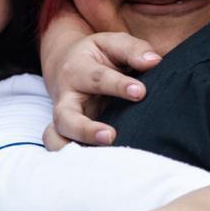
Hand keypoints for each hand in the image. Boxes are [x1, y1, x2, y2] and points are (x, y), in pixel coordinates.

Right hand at [42, 30, 159, 149]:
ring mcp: (63, 118)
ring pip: (55, 137)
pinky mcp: (66, 133)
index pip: (98, 78)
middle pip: (66, 116)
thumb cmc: (98, 56)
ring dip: (72, 149)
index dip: (119, 86)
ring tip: (97, 160)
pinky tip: (94, 166)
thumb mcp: (113, 44)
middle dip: (85, 129)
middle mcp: (66, 96)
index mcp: (78, 69)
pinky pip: (59, 148)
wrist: (66, 64)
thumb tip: (154, 61)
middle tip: (110, 136)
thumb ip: (133, 50)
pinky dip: (70, 158)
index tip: (140, 92)